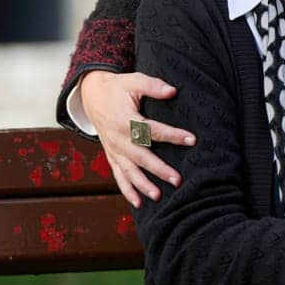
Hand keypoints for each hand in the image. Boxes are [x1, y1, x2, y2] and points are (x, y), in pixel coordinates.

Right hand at [80, 70, 195, 207]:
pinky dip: (127, 190)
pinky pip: (118, 176)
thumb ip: (153, 86)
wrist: (92, 96)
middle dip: (159, 169)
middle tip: (178, 179)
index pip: (151, 130)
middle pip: (140, 156)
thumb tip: (173, 91)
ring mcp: (113, 149)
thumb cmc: (118, 87)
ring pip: (129, 171)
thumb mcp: (134, 80)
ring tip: (158, 197)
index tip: (191, 140)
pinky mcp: (111, 155)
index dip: (172, 135)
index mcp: (124, 120)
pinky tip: (138, 203)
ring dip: (143, 185)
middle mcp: (118, 138)